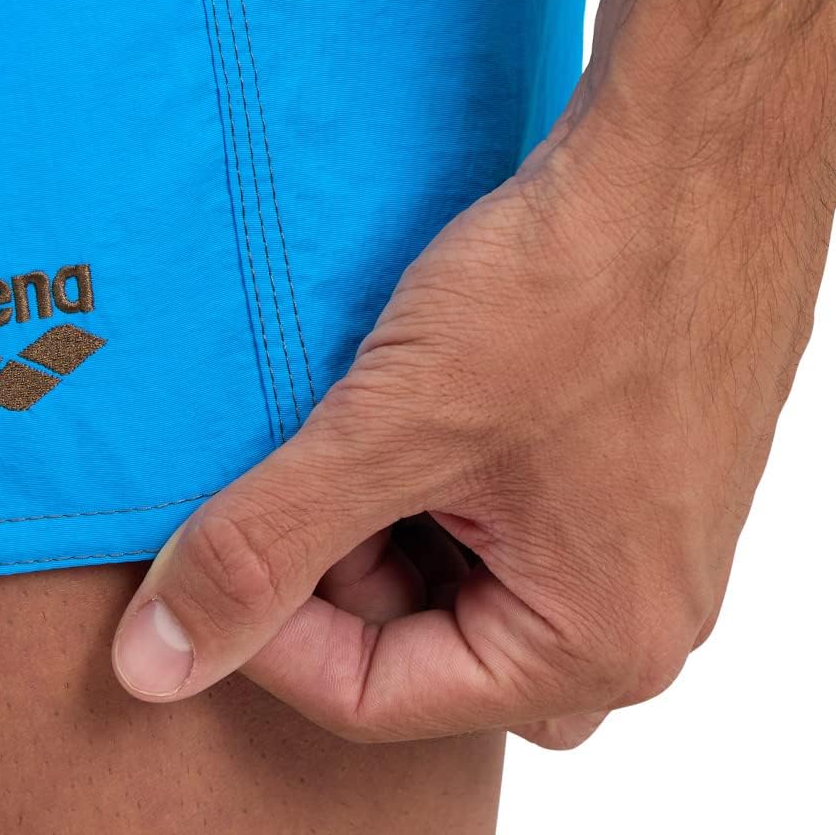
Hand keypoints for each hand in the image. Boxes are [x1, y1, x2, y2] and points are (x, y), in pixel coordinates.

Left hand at [110, 105, 821, 746]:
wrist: (691, 152)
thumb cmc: (579, 281)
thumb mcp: (399, 425)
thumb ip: (268, 548)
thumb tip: (158, 662)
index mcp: (597, 640)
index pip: (375, 697)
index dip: (265, 628)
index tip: (210, 546)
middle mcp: (636, 610)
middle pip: (422, 643)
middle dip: (337, 561)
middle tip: (297, 461)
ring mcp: (641, 534)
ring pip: (461, 574)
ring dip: (389, 511)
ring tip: (365, 415)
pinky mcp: (632, 465)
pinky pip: (507, 513)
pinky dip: (440, 471)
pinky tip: (420, 393)